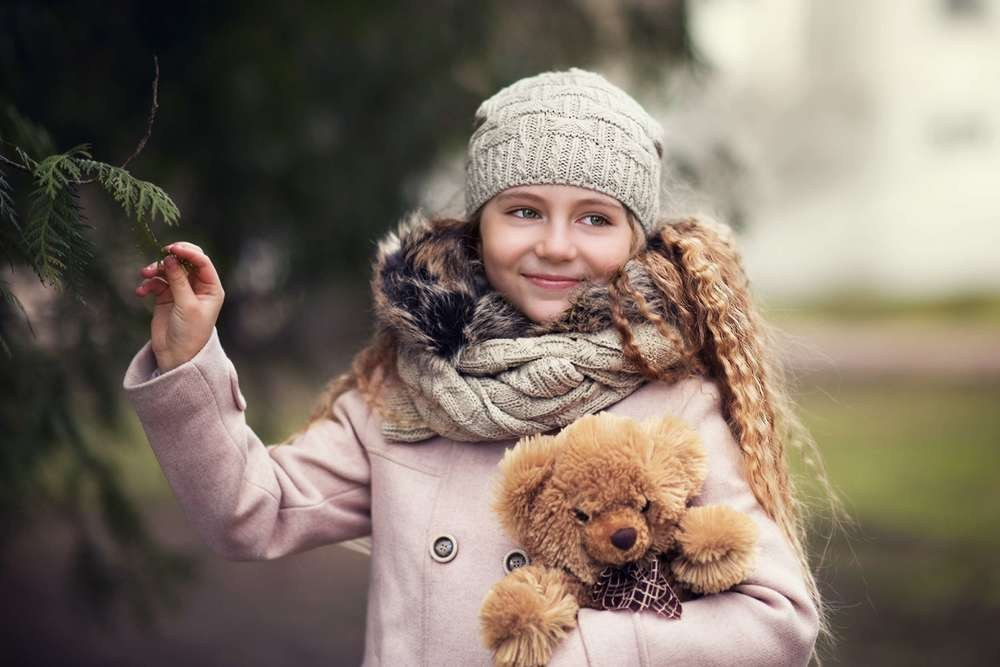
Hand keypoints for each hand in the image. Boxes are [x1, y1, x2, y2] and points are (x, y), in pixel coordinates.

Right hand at [134, 241, 224, 371]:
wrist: (177, 355)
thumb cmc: (190, 333)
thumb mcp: (186, 305)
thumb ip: (179, 281)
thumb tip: (170, 258)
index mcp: (211, 288)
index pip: (202, 262)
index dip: (188, 252)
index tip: (172, 249)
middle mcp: (198, 286)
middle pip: (185, 261)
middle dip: (171, 257)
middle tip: (160, 255)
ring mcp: (181, 290)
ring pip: (169, 269)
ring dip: (156, 270)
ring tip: (145, 275)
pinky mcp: (166, 296)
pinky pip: (157, 282)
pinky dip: (149, 284)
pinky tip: (141, 292)